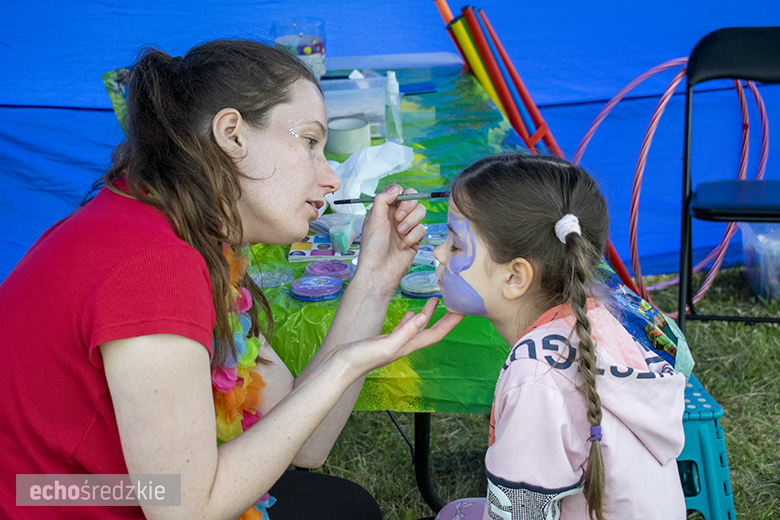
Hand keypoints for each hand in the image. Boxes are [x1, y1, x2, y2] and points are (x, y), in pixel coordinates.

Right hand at [337, 298, 463, 376]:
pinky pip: (405, 327)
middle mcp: (406, 344)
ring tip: (436, 300)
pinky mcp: (386, 340)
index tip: (464, 310)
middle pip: (432, 329)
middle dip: (446, 317)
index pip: (436, 333)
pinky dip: (412, 319)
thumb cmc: (361, 358)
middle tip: (457, 302)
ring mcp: (396, 342)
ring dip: (430, 314)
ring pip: (419, 326)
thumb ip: (405, 332)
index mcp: (409, 345)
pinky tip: (412, 312)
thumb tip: (423, 317)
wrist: (341, 366)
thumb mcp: (386, 344)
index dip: (451, 322)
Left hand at [356, 184, 427, 290]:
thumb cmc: (373, 247)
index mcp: (384, 210)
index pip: (399, 192)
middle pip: (413, 200)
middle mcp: (396, 217)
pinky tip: (403, 245)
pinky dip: (413, 237)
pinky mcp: (415, 239)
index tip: (397, 202)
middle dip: (408, 207)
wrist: (379, 271)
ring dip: (411, 222)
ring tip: (400, 233)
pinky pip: (422, 229)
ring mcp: (407, 228)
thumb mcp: (374, 219)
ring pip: (420, 213)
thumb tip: (396, 188)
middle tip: (398, 218)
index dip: (402, 195)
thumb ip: (383, 199)